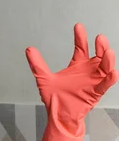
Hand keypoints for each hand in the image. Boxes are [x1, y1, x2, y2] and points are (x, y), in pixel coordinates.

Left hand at [25, 23, 118, 140]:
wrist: (57, 115)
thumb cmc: (54, 98)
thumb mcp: (43, 79)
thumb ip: (37, 64)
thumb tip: (29, 49)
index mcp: (77, 66)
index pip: (81, 47)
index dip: (80, 37)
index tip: (78, 26)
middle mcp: (88, 71)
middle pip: (98, 55)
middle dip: (101, 46)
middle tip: (99, 37)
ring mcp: (93, 81)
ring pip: (106, 67)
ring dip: (108, 59)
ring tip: (108, 51)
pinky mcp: (95, 93)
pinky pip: (105, 85)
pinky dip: (111, 79)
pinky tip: (113, 72)